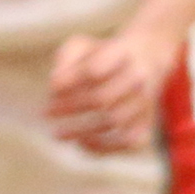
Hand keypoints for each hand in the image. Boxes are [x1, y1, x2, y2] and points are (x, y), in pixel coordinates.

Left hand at [48, 24, 178, 152]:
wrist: (148, 55)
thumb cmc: (102, 54)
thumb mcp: (81, 46)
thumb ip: (65, 60)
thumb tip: (55, 86)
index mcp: (122, 52)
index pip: (95, 70)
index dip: (70, 82)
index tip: (52, 88)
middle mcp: (139, 75)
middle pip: (102, 98)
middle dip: (70, 108)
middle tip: (46, 112)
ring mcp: (146, 100)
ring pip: (114, 121)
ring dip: (81, 131)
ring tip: (57, 134)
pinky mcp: (147, 121)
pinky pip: (131, 142)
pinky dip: (106, 147)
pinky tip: (83, 142)